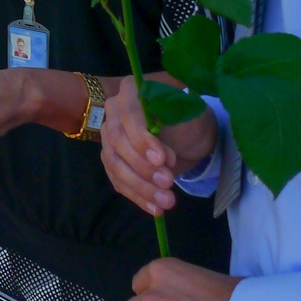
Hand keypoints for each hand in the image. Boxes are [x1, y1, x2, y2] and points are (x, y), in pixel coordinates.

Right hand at [101, 76, 218, 215]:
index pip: (129, 116)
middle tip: (169, 182)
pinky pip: (117, 181)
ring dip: (140, 186)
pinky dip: (136, 196)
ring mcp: (110, 137)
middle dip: (142, 166)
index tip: (162, 160)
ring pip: (114, 164)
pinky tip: (155, 209)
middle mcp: (113, 112)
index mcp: (130, 91)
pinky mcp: (113, 160)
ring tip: (166, 202)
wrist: (190, 136)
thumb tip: (160, 146)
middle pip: (117, 142)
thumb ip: (173, 122)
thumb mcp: (188, 114)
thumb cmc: (190, 120)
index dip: (142, 139)